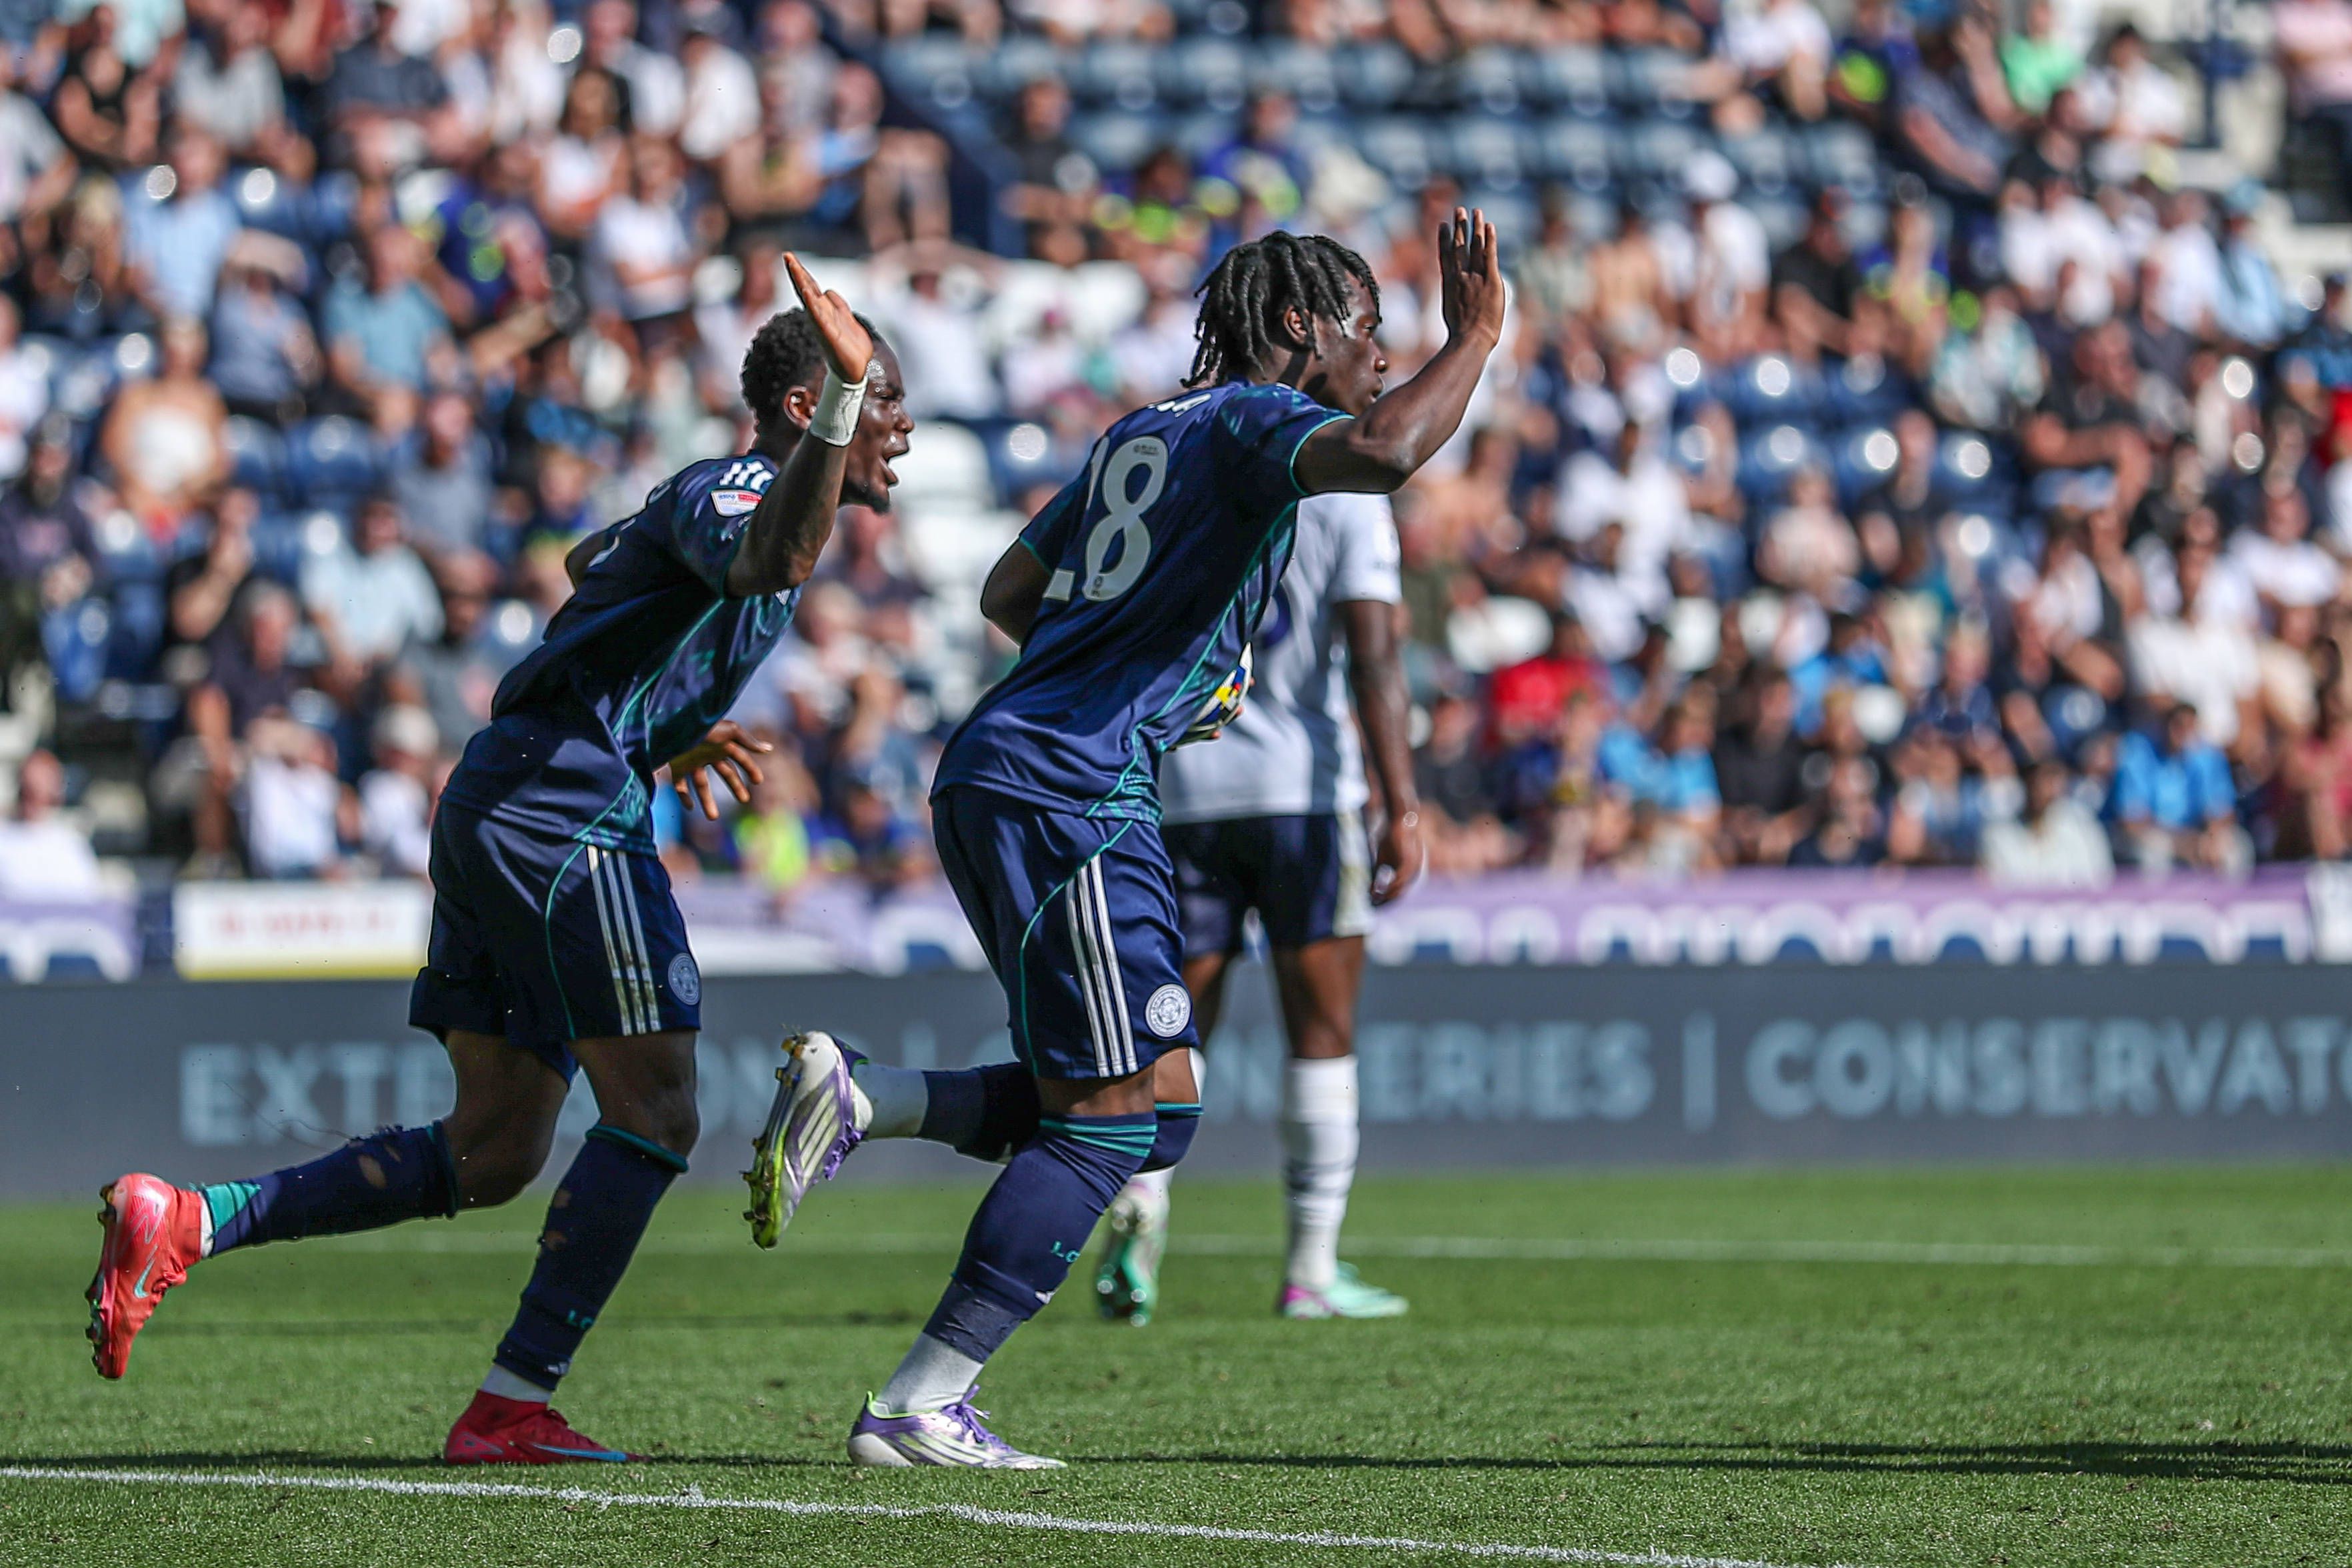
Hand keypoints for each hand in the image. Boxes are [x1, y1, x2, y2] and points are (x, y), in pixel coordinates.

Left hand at [665, 720, 771, 819]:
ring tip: (713, 818)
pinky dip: (684, 797)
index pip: (740, 758)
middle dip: (736, 786)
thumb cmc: (705, 726)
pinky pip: (680, 785)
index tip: (759, 782)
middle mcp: (708, 753)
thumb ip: (748, 742)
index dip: (750, 769)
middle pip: (725, 773)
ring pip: (701, 785)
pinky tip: (690, 807)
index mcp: (721, 745)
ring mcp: (692, 761)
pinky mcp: (676, 766)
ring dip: (707, 801)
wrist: (675, 724)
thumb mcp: (729, 731)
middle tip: (744, 800)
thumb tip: (769, 749)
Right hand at [783, 251, 873, 384]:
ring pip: (810, 299)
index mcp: (823, 311)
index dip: (800, 272)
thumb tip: (828, 291)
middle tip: (787, 256)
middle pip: (806, 289)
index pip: (810, 287)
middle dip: (797, 272)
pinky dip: (812, 304)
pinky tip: (807, 293)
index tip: (790, 256)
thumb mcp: (846, 319)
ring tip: (794, 267)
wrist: (857, 370)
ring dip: (802, 283)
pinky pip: (818, 316)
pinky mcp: (829, 334)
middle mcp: (819, 316)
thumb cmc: (850, 347)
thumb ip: (837, 305)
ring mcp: (823, 324)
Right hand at [1370, 809, 1424, 906]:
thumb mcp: (1381, 859)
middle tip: (1372, 904)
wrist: (1398, 820)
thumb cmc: (1390, 837)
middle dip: (1385, 900)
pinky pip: (1398, 880)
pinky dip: (1387, 887)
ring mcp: (1412, 869)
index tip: (1373, 902)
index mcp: (1408, 872)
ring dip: (1385, 896)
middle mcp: (1413, 873)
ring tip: (1373, 899)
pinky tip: (1377, 890)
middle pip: (1399, 893)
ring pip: (1399, 889)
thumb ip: (1378, 874)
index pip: (1397, 891)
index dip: (1385, 898)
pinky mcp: (1408, 863)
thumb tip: (1370, 890)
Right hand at [1436, 207, 1504, 348]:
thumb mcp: (1451, 314)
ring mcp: (1475, 277)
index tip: (1443, 226)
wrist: (1470, 340)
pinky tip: (1490, 227)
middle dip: (1460, 226)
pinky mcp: (1491, 280)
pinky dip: (1490, 240)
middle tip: (1459, 210)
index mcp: (1449, 284)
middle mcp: (1460, 276)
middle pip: (1459, 246)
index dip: (1444, 239)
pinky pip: (1490, 255)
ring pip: (1475, 246)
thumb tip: (1454, 297)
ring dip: (1476, 227)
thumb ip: (1453, 300)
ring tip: (1476, 212)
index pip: (1445, 256)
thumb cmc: (1461, 335)